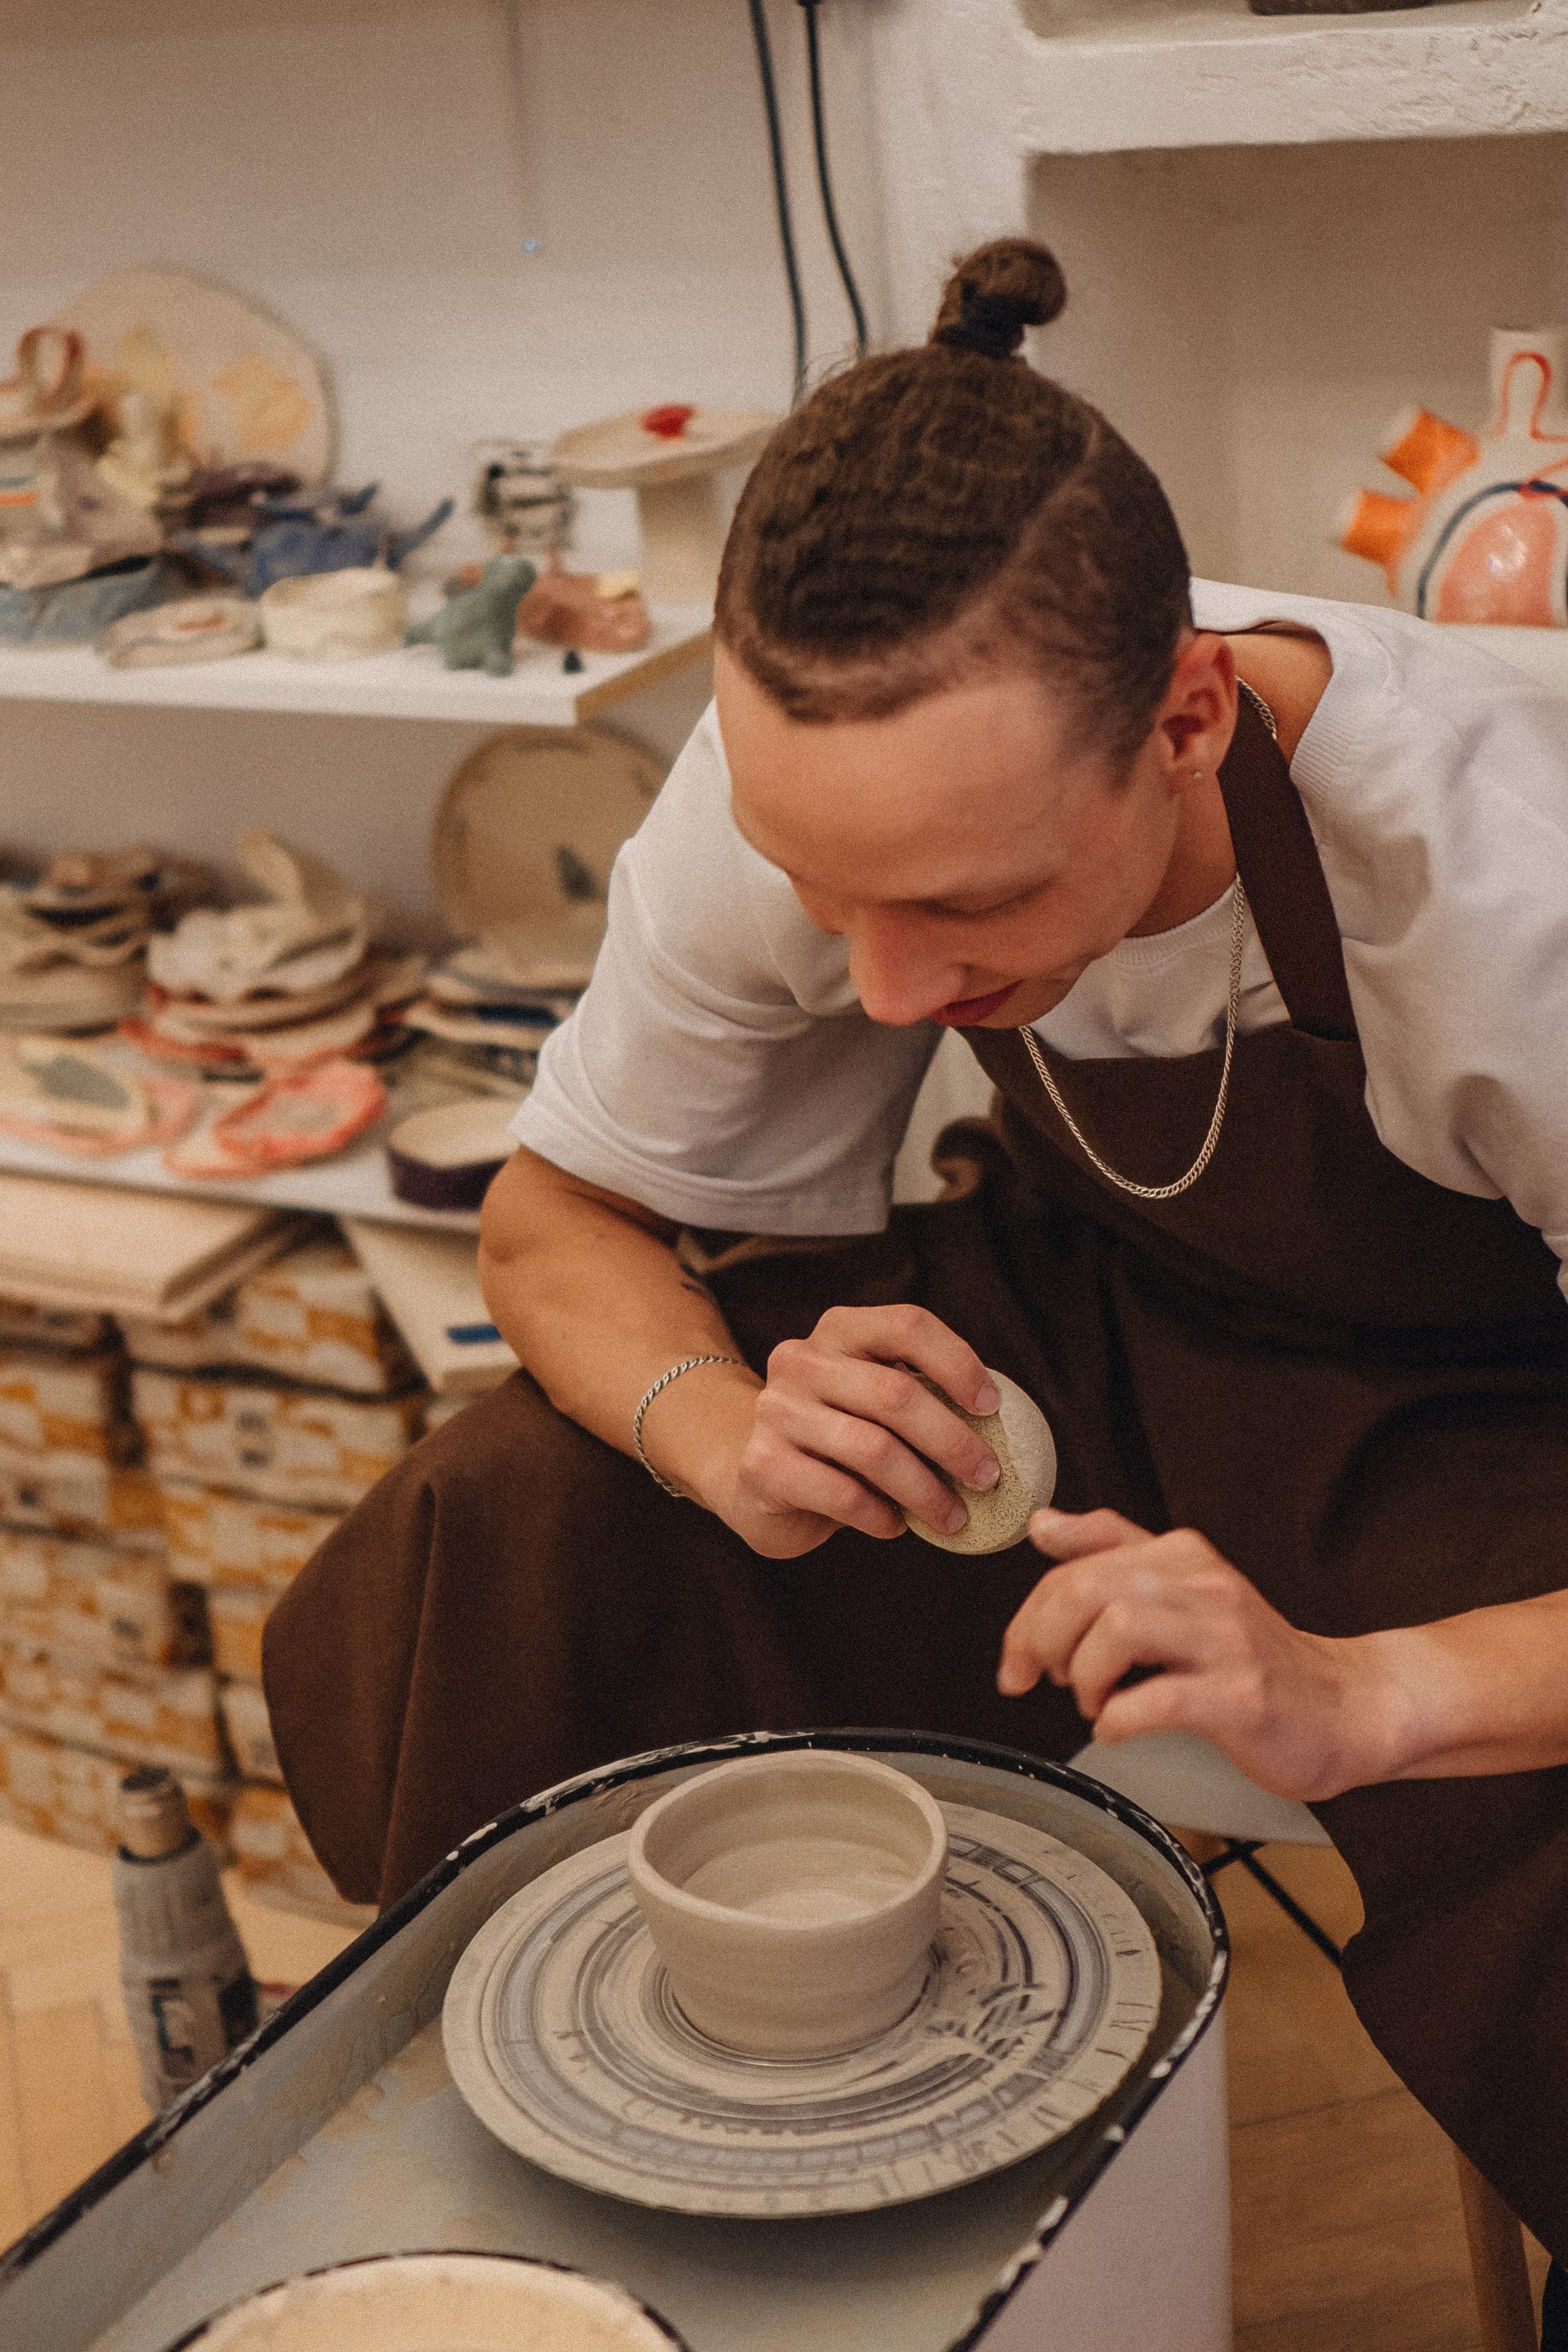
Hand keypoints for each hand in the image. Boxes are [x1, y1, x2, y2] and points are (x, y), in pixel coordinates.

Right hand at [712, 1305, 1004, 1560]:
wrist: (756, 1476)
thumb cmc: (840, 1437)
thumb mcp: (875, 1403)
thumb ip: (921, 1398)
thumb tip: (1003, 1431)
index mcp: (839, 1330)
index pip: (907, 1325)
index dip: (956, 1362)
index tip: (992, 1406)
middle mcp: (801, 1360)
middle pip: (895, 1394)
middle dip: (953, 1441)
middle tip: (987, 1477)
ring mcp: (775, 1410)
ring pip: (872, 1450)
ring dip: (926, 1491)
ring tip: (955, 1518)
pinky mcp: (763, 1464)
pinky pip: (842, 1494)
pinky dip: (881, 1516)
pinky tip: (896, 1525)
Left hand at [997, 1507, 1394, 1801]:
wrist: (1344, 1709)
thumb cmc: (1253, 1659)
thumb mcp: (1181, 1590)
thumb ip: (1111, 1551)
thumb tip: (1043, 1524)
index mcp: (1183, 1556)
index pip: (1078, 1560)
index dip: (1030, 1612)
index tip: (1019, 1656)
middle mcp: (1205, 1586)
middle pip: (1088, 1588)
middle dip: (1044, 1638)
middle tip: (1048, 1678)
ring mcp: (1226, 1641)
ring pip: (1119, 1627)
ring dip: (1084, 1674)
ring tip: (1094, 1700)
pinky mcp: (1242, 1696)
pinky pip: (1159, 1700)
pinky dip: (1119, 1719)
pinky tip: (1121, 1727)